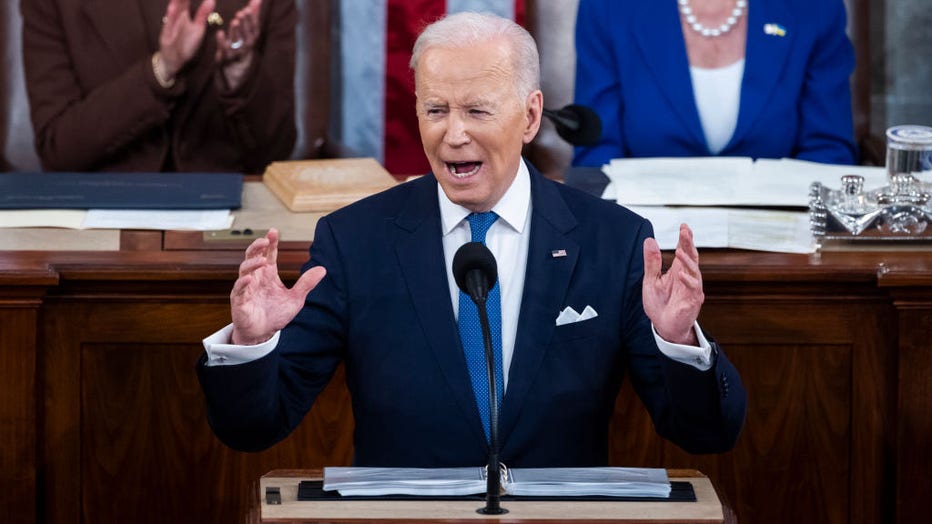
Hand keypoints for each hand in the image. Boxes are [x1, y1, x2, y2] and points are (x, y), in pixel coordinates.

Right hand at [158, 0, 216, 78]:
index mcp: (185, 12)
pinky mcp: (167, 32)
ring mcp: (171, 22)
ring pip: (174, 6)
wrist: (174, 59)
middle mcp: (177, 15)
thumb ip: (203, 13)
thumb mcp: (198, 28)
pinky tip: (173, 6)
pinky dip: (171, 13)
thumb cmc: (186, 43)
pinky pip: (170, 21)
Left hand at [215, 0, 262, 89]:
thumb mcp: (249, 27)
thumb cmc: (242, 40)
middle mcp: (247, 44)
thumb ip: (254, 13)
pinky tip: (220, 33)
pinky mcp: (227, 56)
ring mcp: (237, 51)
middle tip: (240, 13)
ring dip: (236, 32)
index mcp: (252, 36)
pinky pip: (224, 49)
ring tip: (234, 22)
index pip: (254, 27)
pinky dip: (222, 42)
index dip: (251, 18)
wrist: (236, 63)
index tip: (248, 9)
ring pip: (237, 41)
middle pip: (246, 33)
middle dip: (244, 24)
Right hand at [230, 228, 325, 345]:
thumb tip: (322, 269)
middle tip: (264, 240)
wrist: (263, 334)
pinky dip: (243, 283)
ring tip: (262, 261)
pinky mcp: (239, 301)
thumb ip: (306, 283)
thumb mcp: (295, 298)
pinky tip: (250, 279)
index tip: (274, 232)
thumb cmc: (276, 315)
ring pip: (244, 270)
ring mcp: (246, 288)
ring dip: (252, 263)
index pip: (268, 254)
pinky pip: (238, 289)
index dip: (270, 243)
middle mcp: (256, 278)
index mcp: (268, 275)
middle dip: (257, 247)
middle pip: (253, 256)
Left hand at [642, 223, 703, 344]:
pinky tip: (681, 275)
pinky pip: (693, 289)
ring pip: (694, 271)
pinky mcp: (693, 301)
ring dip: (688, 261)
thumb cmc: (659, 304)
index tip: (683, 226)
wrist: (663, 327)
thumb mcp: (651, 280)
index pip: (683, 251)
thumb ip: (652, 262)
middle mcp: (687, 277)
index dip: (684, 239)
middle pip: (691, 257)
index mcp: (677, 271)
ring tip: (680, 251)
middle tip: (685, 231)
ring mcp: (692, 289)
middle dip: (689, 244)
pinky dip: (688, 281)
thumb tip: (650, 240)